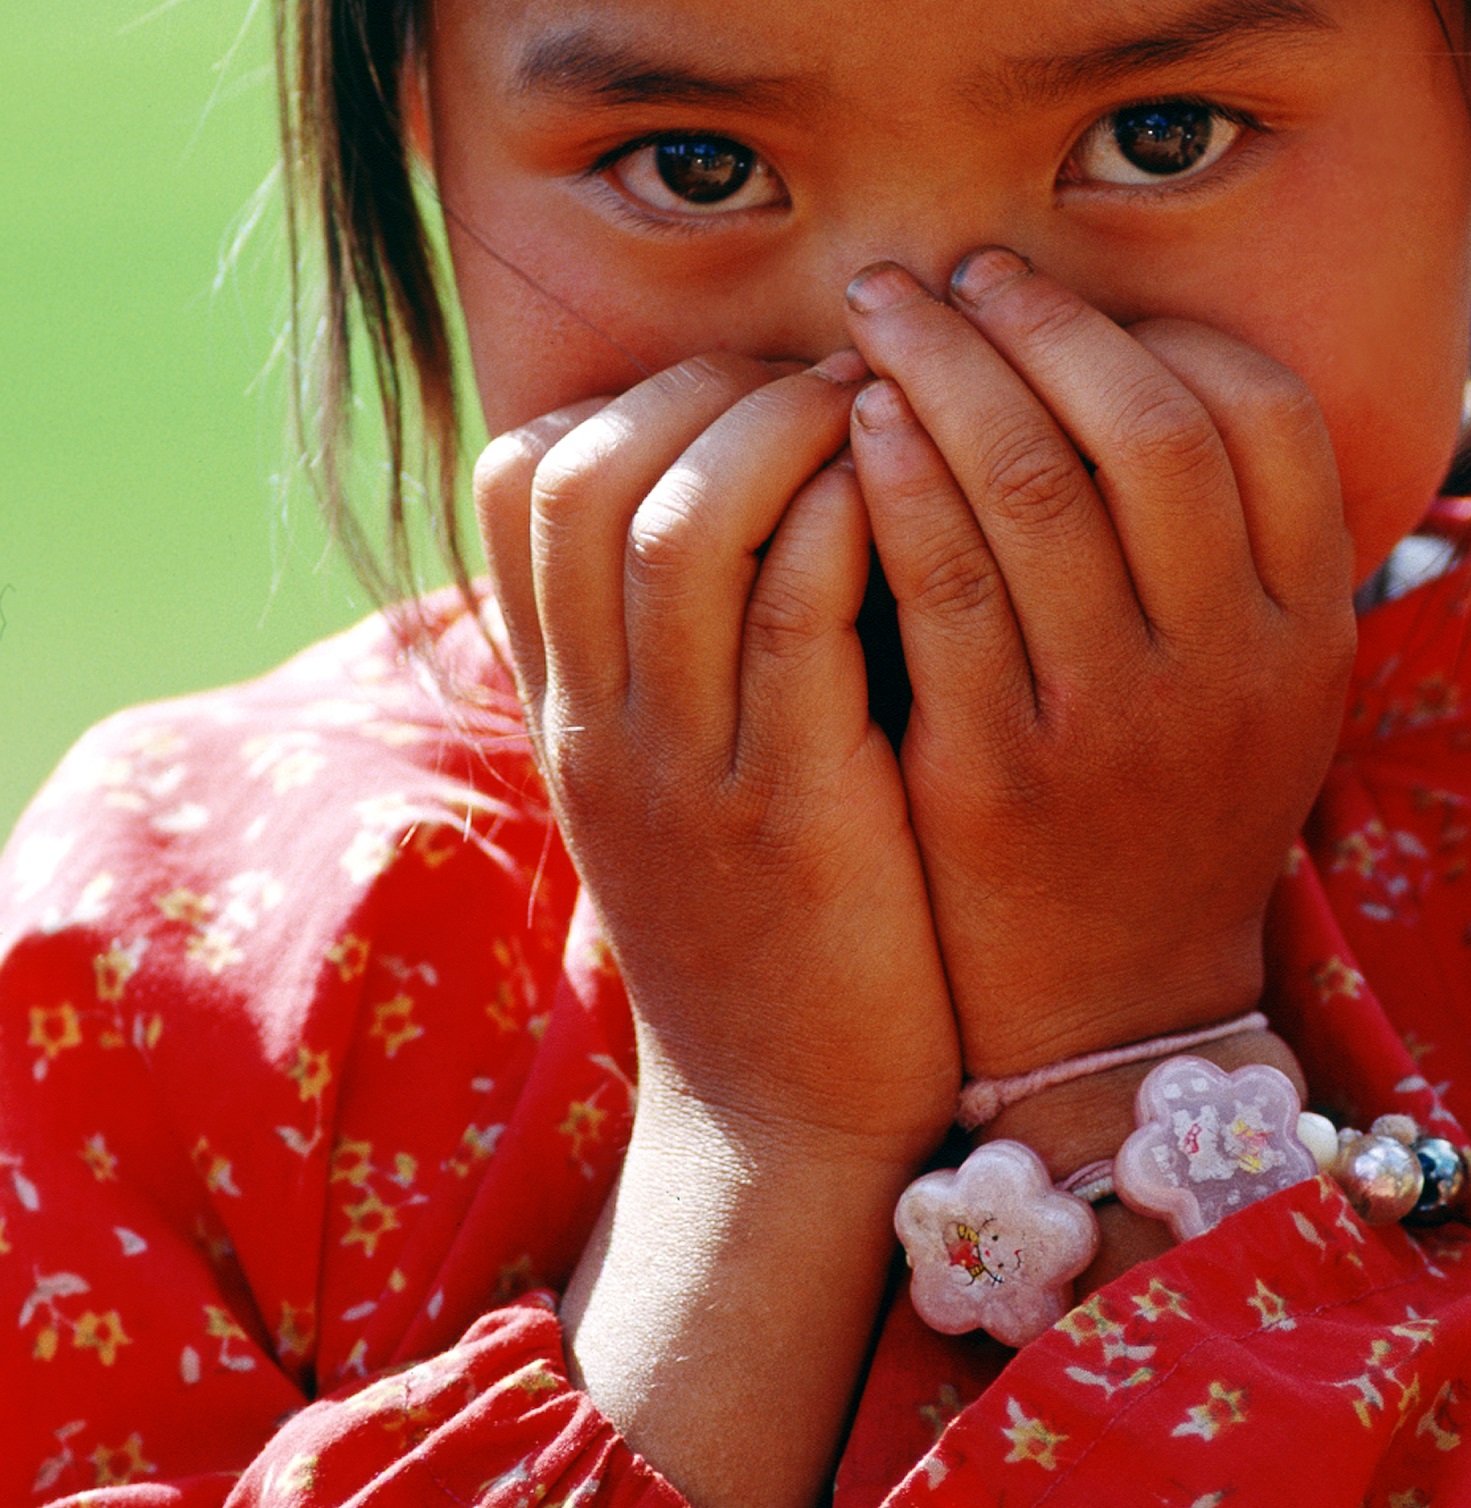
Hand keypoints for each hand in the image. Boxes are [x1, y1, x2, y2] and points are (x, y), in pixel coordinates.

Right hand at [474, 352, 958, 1165]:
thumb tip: (744, 473)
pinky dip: (850, 518)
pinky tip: (916, 495)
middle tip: (834, 382)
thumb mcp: (675, 774)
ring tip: (881, 416)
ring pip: (685, 520)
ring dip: (790, 430)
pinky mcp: (792, 812)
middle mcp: (599, 720)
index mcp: (566, 700)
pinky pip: (795, 610)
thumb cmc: (764, 921)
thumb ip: (677, 640)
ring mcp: (685, 767)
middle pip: (591, 470)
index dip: (634, 392)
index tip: (750, 392)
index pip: (518, 477)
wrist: (784, 1125)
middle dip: (716, 384)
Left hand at [843, 252, 1354, 1079]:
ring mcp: (1115, 722)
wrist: (1111, 1024)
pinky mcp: (996, 771)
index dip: (1161, 330)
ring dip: (948, 368)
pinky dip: (898, 477)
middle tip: (956, 273)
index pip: (1267, 416)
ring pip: (1037, 483)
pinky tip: (859, 422)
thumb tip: (1151, 357)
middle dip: (1039, 322)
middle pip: (1148, 426)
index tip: (1064, 303)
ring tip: (884, 313)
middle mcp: (1230, 668)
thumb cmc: (1168, 822)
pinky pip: (942, 581)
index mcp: (1304, 632)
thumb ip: (1234, 550)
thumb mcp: (1260, 693)